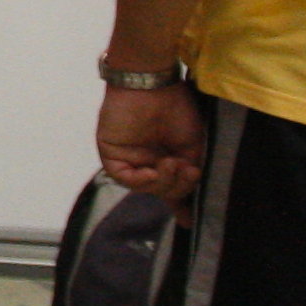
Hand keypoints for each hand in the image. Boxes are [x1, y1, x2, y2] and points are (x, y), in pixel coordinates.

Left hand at [97, 83, 207, 206]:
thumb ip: (190, 176)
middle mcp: (147, 161)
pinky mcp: (111, 153)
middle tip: (189, 171)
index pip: (172, 188)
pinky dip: (140, 180)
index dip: (181, 205)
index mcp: (168, 158)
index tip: (189, 221)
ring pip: (145, 187)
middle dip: (178, 186)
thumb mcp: (194, 147)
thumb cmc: (177, 108)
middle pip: (161, 190)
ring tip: (174, 164)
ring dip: (162, 181)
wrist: (155, 84)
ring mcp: (129, 158)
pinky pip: (124, 177)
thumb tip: (191, 210)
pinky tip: (152, 172)